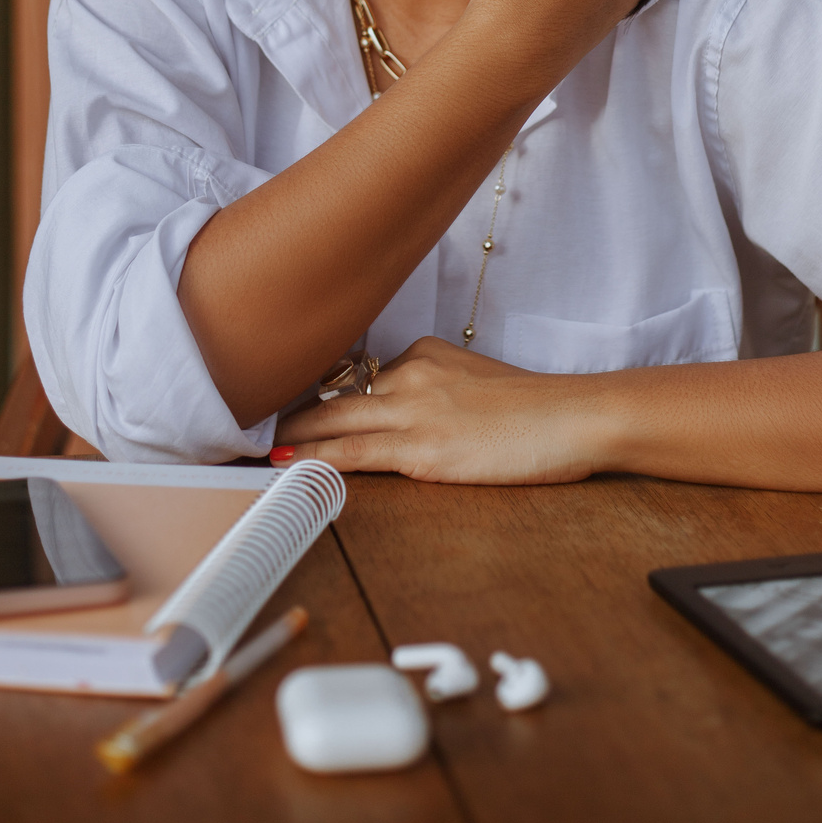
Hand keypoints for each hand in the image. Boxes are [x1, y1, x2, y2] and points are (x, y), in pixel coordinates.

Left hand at [271, 336, 603, 484]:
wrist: (573, 416)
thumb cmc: (536, 407)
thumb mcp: (476, 380)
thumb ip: (436, 389)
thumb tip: (404, 412)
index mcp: (425, 353)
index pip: (358, 373)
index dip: (317, 390)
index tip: (286, 399)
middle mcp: (411, 374)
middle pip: (335, 393)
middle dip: (291, 410)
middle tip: (247, 419)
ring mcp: (414, 411)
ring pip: (335, 424)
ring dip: (292, 439)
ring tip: (256, 449)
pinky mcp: (423, 450)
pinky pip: (355, 456)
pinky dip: (315, 462)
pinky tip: (289, 469)